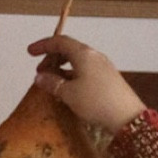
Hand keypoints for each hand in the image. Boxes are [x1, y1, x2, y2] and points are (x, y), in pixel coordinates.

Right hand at [28, 35, 144, 133]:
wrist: (127, 116)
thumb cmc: (96, 102)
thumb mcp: (69, 94)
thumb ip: (53, 84)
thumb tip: (39, 77)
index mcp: (83, 53)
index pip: (59, 42)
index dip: (43, 45)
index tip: (30, 52)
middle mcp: (93, 55)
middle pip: (69, 50)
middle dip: (52, 59)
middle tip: (40, 73)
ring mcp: (102, 66)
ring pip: (77, 61)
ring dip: (62, 69)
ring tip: (53, 83)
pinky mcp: (108, 78)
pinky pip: (85, 70)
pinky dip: (73, 75)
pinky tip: (69, 89)